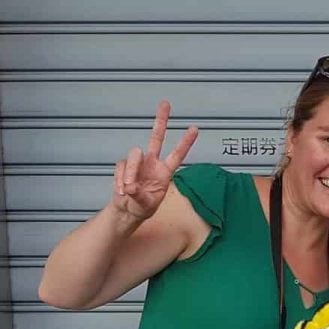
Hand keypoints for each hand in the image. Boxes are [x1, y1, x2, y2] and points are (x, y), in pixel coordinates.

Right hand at [112, 101, 198, 222]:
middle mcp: (152, 163)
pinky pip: (121, 167)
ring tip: (129, 189)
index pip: (177, 154)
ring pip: (134, 155)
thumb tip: (130, 186)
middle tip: (166, 103)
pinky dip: (120, 179)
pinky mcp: (124, 165)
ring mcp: (138, 163)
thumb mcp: (146, 205)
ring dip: (130, 172)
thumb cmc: (142, 207)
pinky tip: (122, 191)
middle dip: (161, 121)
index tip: (194, 128)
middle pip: (156, 137)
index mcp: (165, 172)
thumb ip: (139, 195)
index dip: (185, 142)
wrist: (127, 211)